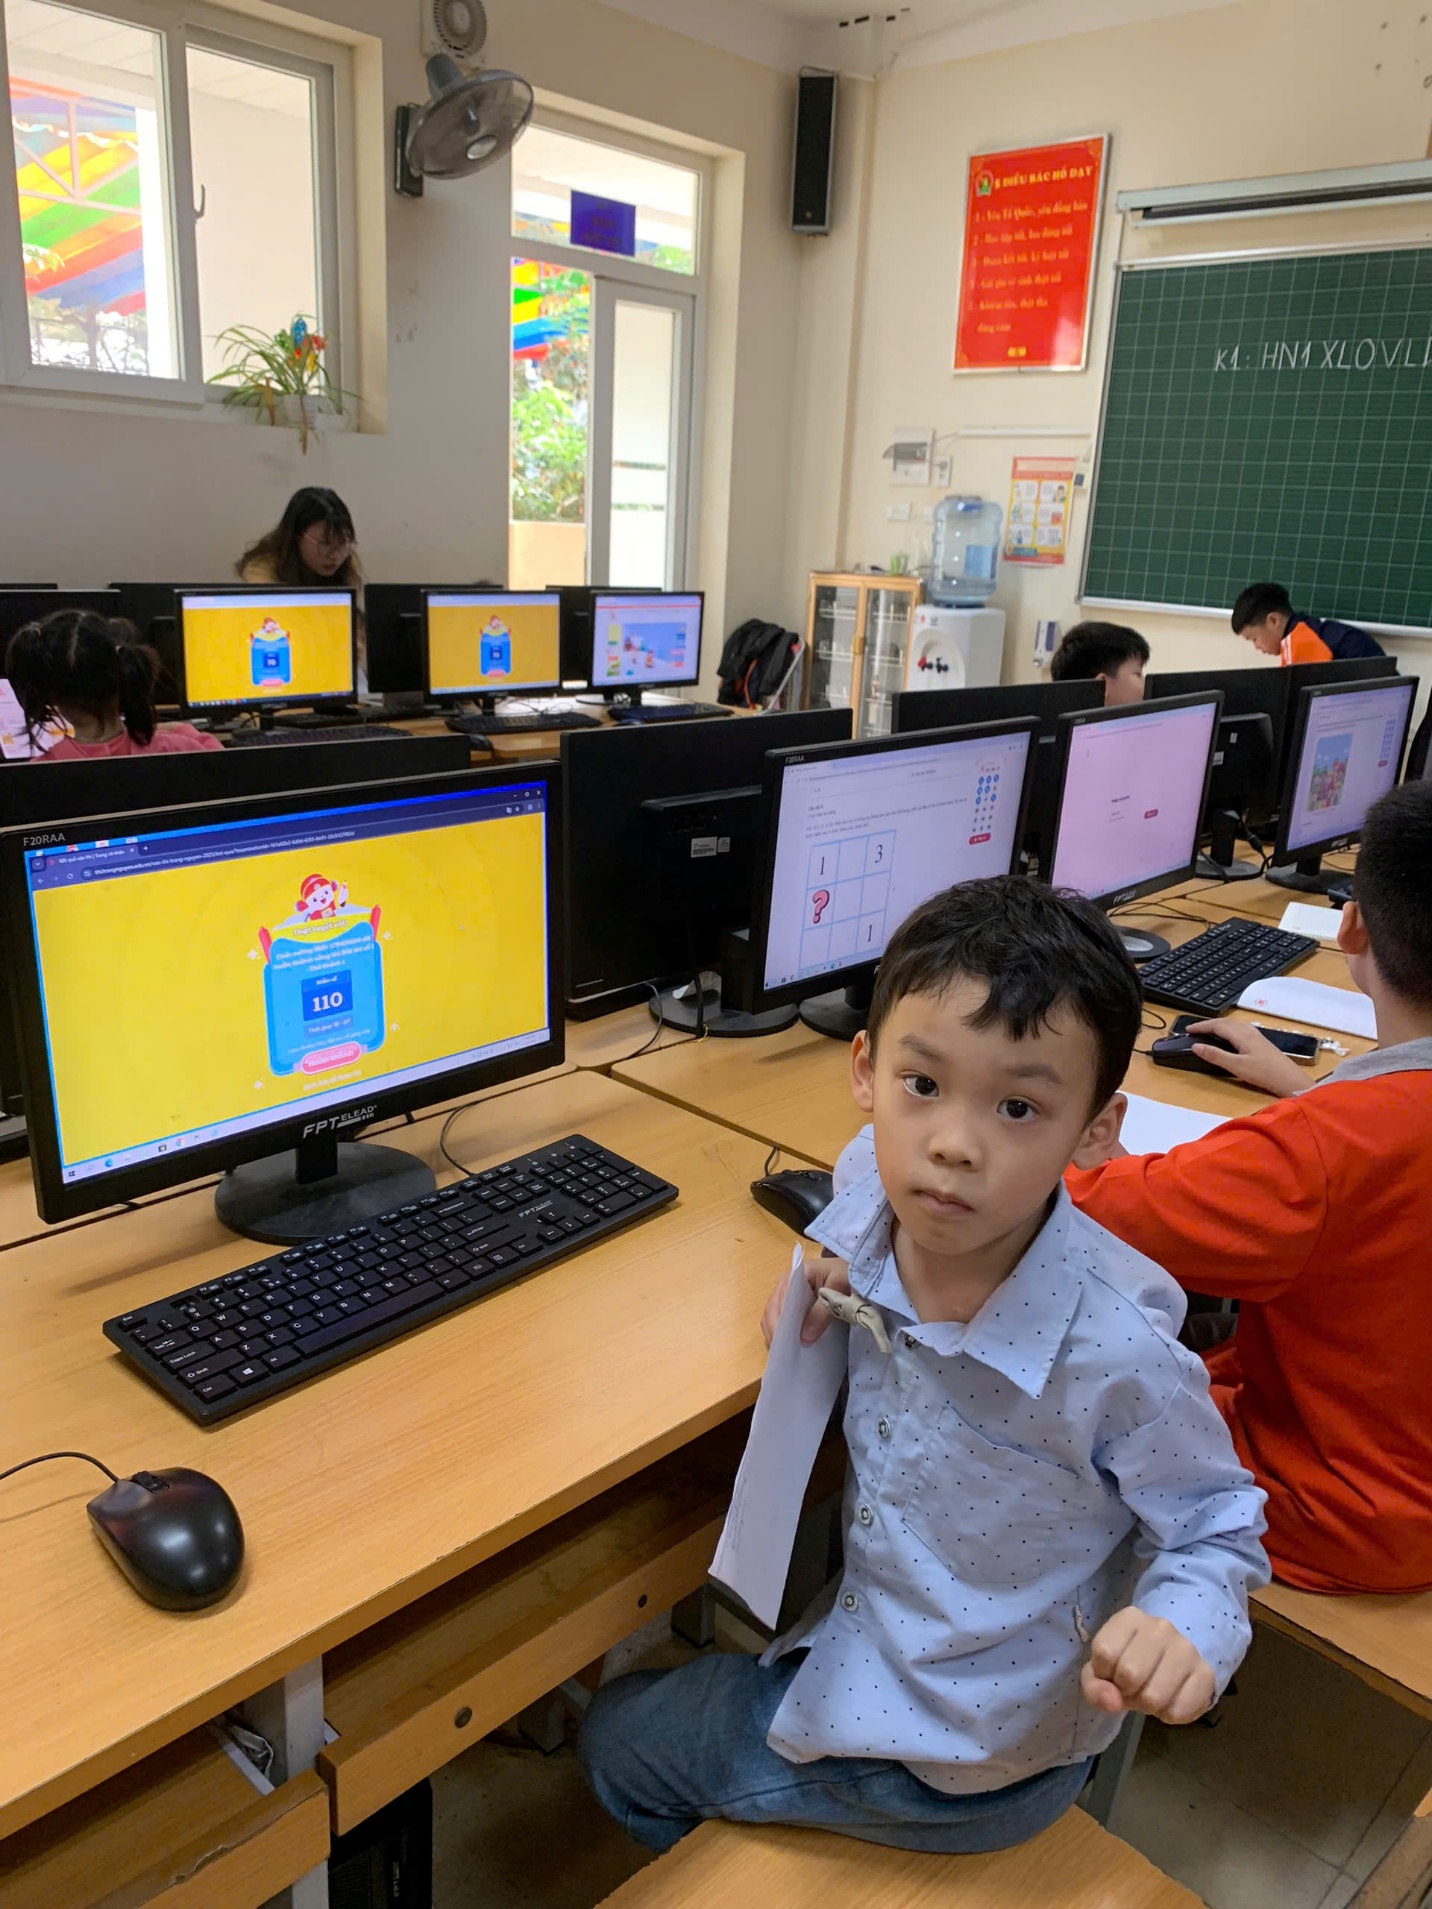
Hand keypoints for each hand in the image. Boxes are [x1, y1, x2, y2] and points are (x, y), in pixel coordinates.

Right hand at [759, 1249, 849, 1347]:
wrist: (852, 1272)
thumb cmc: (846, 1276)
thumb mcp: (838, 1291)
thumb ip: (822, 1313)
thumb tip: (804, 1339)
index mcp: (797, 1273)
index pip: (783, 1298)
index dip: (782, 1319)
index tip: (785, 1340)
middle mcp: (785, 1282)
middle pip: (773, 1307)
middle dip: (776, 1330)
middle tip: (784, 1352)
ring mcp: (784, 1292)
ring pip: (771, 1314)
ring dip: (775, 1332)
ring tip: (784, 1352)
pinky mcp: (788, 1302)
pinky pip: (777, 1317)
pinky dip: (778, 1331)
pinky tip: (785, 1345)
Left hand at [1080, 1609, 1216, 1725]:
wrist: (1172, 1660)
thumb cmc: (1130, 1663)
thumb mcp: (1101, 1671)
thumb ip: (1094, 1687)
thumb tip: (1113, 1702)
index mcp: (1130, 1618)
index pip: (1105, 1652)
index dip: (1104, 1673)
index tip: (1112, 1672)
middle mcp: (1160, 1627)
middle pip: (1130, 1674)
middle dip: (1127, 1691)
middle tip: (1134, 1686)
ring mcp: (1186, 1648)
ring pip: (1155, 1697)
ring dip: (1149, 1706)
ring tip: (1152, 1692)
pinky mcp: (1206, 1673)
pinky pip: (1180, 1711)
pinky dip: (1170, 1715)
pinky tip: (1171, 1700)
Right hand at [1186, 1018, 1311, 1097]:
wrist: (1289, 1079)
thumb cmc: (1263, 1073)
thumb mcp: (1236, 1066)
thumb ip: (1216, 1055)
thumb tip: (1196, 1046)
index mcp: (1241, 1034)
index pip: (1217, 1025)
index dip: (1201, 1026)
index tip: (1187, 1029)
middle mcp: (1249, 1031)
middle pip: (1225, 1022)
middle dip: (1209, 1024)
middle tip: (1195, 1030)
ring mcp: (1256, 1035)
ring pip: (1233, 1025)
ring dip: (1219, 1026)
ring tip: (1208, 1031)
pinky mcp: (1260, 1042)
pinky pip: (1240, 1029)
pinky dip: (1228, 1030)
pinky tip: (1229, 1036)